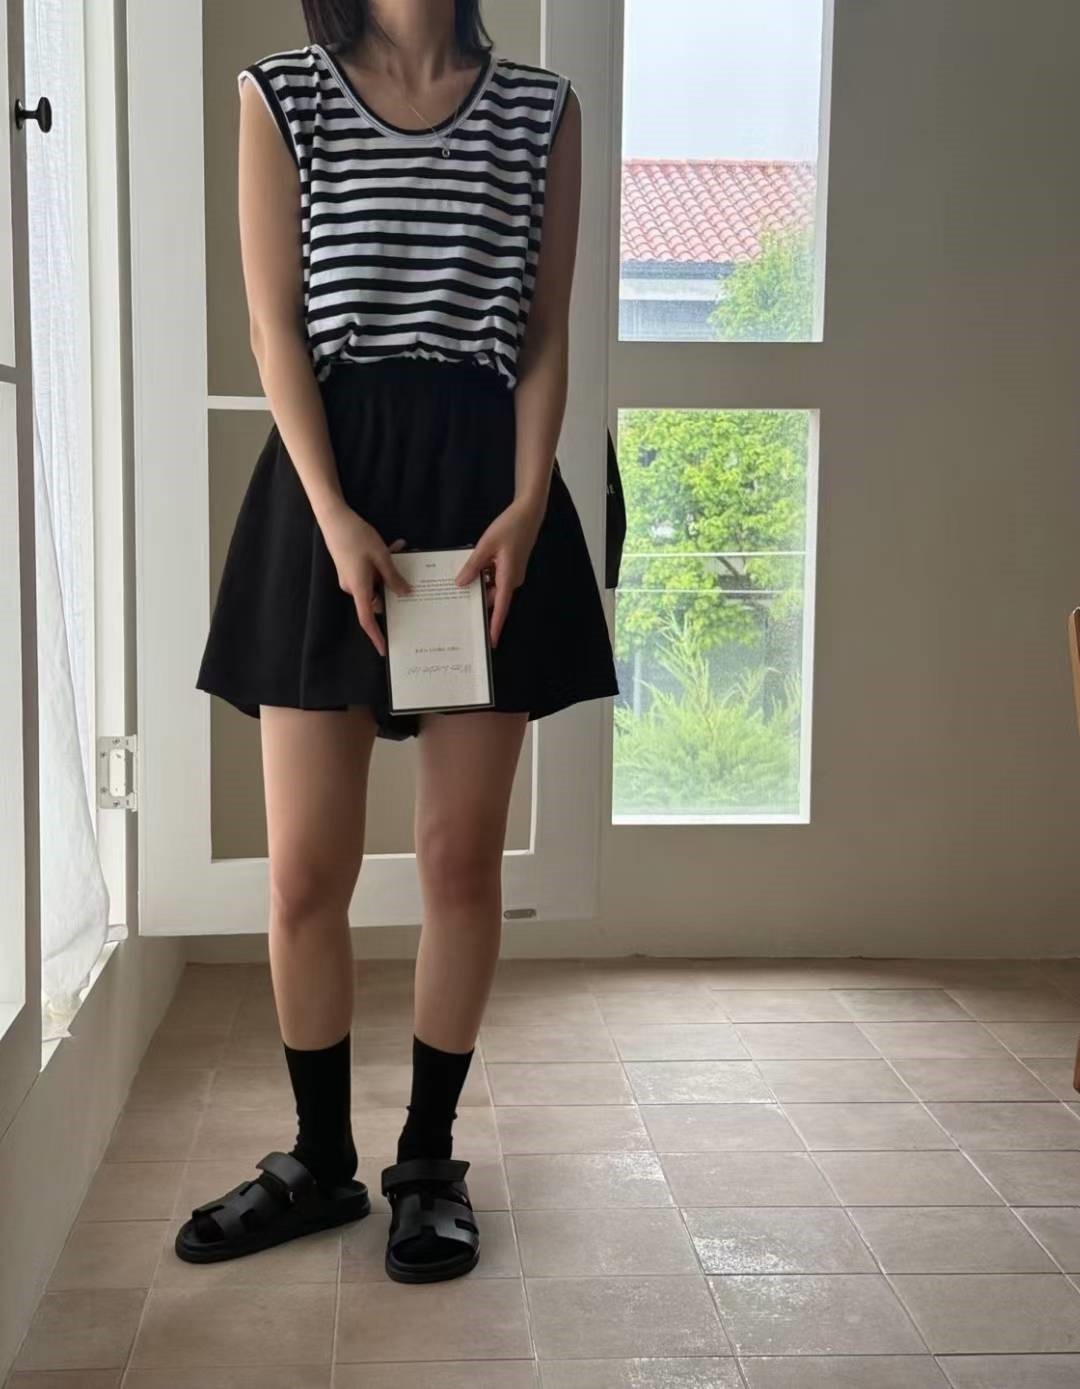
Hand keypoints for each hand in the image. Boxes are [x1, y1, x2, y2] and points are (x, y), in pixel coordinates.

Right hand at [320, 503, 408, 657]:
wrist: (334, 519)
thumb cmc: (357, 537)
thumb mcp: (381, 556)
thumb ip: (393, 577)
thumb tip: (404, 594)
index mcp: (359, 588)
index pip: (367, 619)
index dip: (376, 635)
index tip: (385, 648)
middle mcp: (353, 587)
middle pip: (377, 597)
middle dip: (393, 588)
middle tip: (411, 577)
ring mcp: (350, 577)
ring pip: (376, 581)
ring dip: (390, 570)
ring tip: (403, 549)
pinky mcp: (350, 568)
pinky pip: (370, 572)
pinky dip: (382, 563)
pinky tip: (395, 546)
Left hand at [456, 498, 542, 647]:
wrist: (528, 513)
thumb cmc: (510, 527)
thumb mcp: (486, 545)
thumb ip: (473, 565)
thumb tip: (460, 583)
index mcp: (508, 578)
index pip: (500, 608)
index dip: (495, 626)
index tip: (490, 642)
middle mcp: (511, 580)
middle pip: (493, 599)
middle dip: (478, 605)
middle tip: (459, 614)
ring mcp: (511, 574)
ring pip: (492, 587)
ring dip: (479, 588)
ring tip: (459, 590)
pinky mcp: (510, 566)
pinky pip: (494, 578)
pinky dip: (483, 577)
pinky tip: (470, 572)